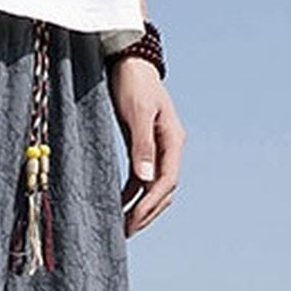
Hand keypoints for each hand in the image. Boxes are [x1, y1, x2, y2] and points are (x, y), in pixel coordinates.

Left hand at [107, 58, 184, 235]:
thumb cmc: (132, 82)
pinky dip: (131, 194)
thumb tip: (146, 179)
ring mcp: (157, 148)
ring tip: (122, 227)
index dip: (151, 204)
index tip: (133, 221)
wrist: (128, 58)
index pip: (167, 181)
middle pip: (163, 190)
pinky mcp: (143, 146)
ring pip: (153, 187)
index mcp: (173, 140)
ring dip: (140, 207)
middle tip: (126, 232)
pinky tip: (117, 205)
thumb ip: (142, 146)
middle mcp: (169, 147)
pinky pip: (141, 178)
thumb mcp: (136, 113)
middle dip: (146, 213)